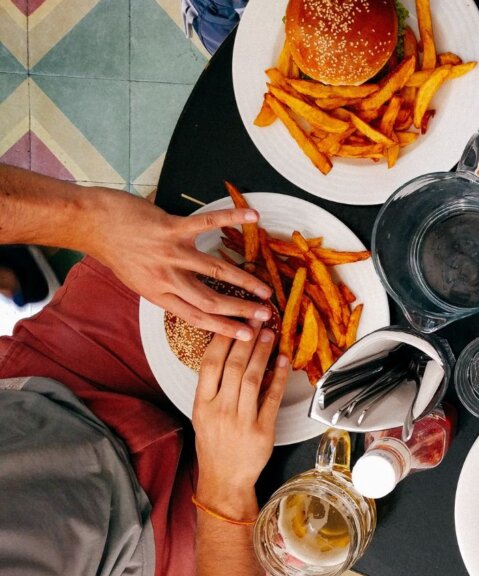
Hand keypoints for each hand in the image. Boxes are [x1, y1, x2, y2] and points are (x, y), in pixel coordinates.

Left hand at [85, 188, 272, 339]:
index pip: (197, 317)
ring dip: (244, 280)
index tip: (247, 335)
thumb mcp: (138, 281)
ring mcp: (170, 253)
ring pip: (215, 270)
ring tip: (265, 288)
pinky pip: (207, 223)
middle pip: (211, 300)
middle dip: (241, 310)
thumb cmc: (116, 251)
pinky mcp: (171, 228)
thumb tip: (192, 298)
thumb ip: (166, 289)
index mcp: (159, 294)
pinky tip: (252, 217)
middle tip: (265, 315)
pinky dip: (231, 218)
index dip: (225, 328)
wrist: (92, 224)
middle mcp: (166, 278)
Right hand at [192, 326, 288, 516]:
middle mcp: (220, 410)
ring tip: (270, 334)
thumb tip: (229, 354)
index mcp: (202, 404)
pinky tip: (284, 361)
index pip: (210, 364)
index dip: (223, 339)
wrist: (224, 479)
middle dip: (246, 339)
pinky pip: (272, 398)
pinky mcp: (262, 430)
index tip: (233, 321)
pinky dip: (279, 378)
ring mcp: (242, 420)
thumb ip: (213, 387)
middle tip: (257, 319)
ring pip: (253, 378)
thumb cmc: (214, 444)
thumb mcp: (203, 415)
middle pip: (234, 366)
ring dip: (263, 353)